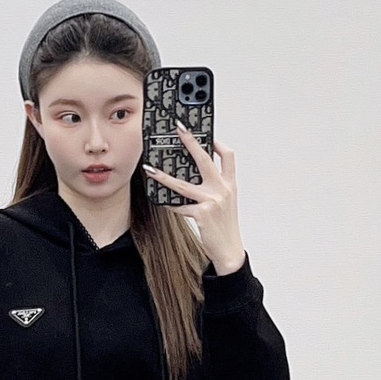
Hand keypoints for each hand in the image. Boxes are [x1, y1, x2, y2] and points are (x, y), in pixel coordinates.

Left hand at [143, 126, 246, 275]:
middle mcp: (222, 190)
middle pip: (204, 159)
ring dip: (163, 176)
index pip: (228, 156)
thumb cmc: (225, 227)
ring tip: (150, 169)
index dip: (218, 143)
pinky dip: (169, 204)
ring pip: (183, 185)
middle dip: (190, 141)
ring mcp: (212, 201)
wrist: (229, 250)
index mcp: (230, 185)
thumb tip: (194, 176)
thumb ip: (215, 187)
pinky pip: (179, 206)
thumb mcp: (225, 203)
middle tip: (179, 129)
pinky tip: (160, 201)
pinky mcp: (202, 214)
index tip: (207, 134)